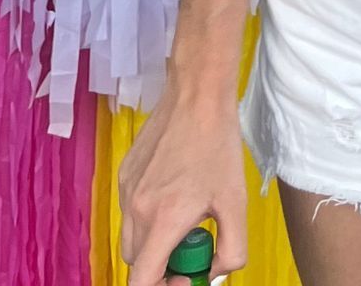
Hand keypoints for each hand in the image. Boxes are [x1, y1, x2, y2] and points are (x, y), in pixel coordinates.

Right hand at [118, 80, 250, 280]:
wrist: (196, 94)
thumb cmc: (218, 146)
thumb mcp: (236, 203)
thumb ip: (231, 251)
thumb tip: (215, 272)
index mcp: (162, 220)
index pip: (141, 281)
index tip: (187, 277)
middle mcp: (135, 209)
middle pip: (136, 263)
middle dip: (161, 267)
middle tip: (191, 249)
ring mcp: (126, 189)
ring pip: (131, 238)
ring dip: (154, 243)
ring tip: (185, 218)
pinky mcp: (124, 173)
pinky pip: (130, 211)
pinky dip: (147, 218)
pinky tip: (175, 194)